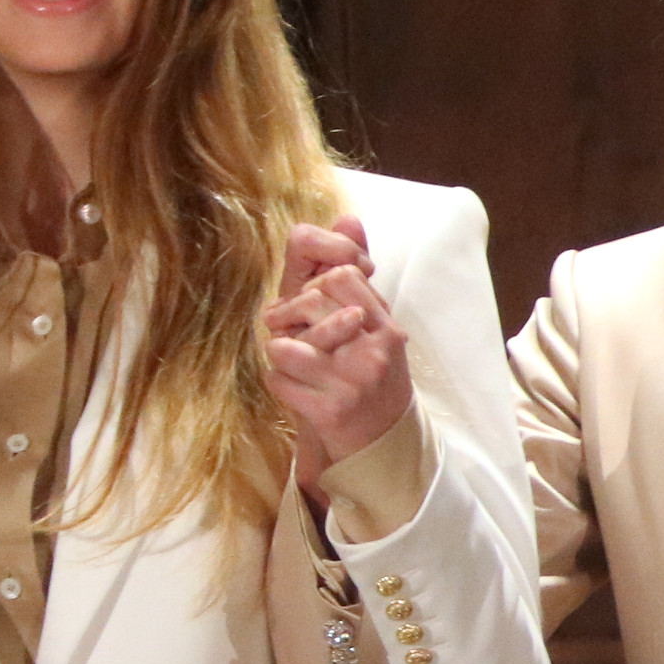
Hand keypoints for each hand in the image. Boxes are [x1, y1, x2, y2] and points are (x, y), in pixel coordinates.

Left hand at [260, 215, 413, 477]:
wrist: (384, 445)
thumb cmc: (371, 376)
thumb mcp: (373, 325)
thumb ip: (357, 272)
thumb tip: (349, 217)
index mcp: (386, 326)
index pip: (341, 276)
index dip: (316, 283)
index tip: (314, 304)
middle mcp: (374, 350)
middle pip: (310, 302)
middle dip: (288, 314)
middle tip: (289, 330)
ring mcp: (352, 382)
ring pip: (284, 344)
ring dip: (279, 352)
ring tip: (292, 361)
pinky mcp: (328, 412)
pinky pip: (276, 380)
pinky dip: (277, 383)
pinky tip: (294, 389)